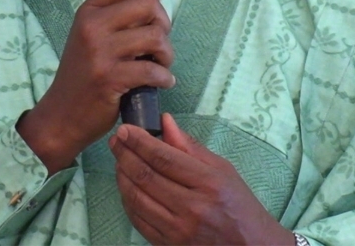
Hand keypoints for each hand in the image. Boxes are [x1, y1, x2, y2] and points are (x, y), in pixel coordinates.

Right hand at [17, 0, 177, 172]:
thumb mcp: (94, 35)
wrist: (61, 115)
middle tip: (159, 44)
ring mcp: (100, 52)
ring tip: (160, 65)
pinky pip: (153, 70)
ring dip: (167, 54)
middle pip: (148, 5)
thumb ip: (124, 8)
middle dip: (164, 24)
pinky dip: (164, 78)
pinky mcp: (110, 78)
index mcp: (89, 11)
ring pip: (156, 37)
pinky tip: (161, 82)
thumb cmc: (83, 74)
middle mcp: (92, 26)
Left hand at [109, 113, 292, 244]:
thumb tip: (165, 122)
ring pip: (136, 199)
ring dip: (121, 176)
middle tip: (116, 140)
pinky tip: (126, 186)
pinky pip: (138, 220)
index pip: (163, 158)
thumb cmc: (238, 204)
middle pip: (146, 176)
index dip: (139, 142)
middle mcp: (192, 208)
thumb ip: (190, 146)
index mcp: (208, 183)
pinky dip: (127, 200)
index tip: (125, 129)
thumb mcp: (222, 169)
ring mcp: (178, 230)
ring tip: (119, 160)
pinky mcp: (169, 245)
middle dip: (124, 154)